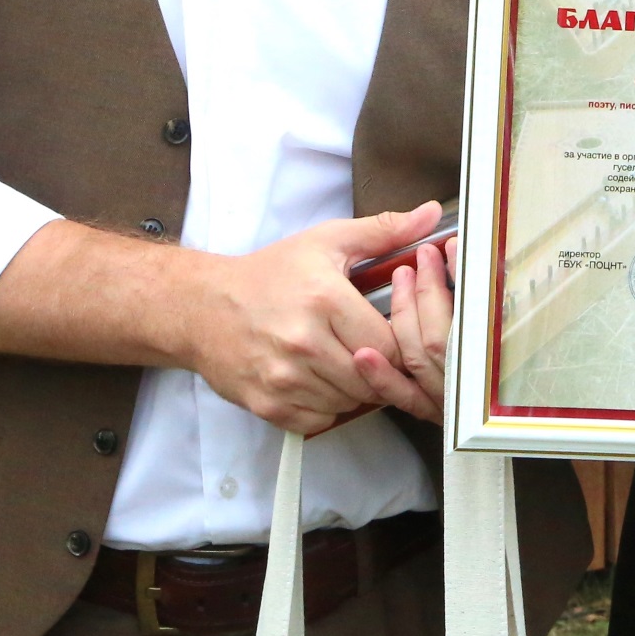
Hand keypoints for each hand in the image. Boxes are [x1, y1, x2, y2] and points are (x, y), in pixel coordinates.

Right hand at [183, 202, 445, 433]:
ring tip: (339, 361)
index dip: (396, 343)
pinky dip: (325, 407)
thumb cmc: (269, 274)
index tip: (386, 334)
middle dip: (376, 369)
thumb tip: (431, 214)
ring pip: (348, 403)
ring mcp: (283, 378)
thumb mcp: (326, 241)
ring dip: (352, 389)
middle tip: (364, 350)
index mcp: (324, 299)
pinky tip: (316, 380)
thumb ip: (383, 231)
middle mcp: (303, 342)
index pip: (389, 344)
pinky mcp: (268, 404)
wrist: (202, 306)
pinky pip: (319, 420)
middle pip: (370, 379)